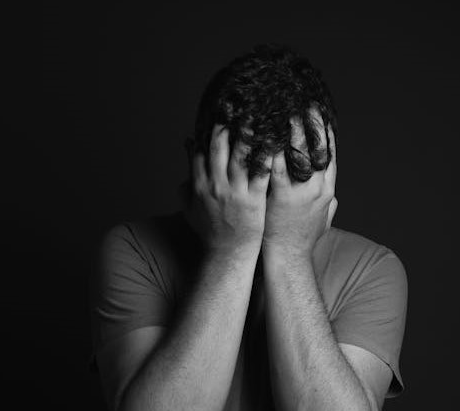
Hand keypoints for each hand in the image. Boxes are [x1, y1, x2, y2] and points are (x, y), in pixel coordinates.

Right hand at [183, 124, 271, 253]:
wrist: (228, 254)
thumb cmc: (210, 232)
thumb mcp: (189, 208)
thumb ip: (184, 184)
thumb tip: (184, 160)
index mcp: (199, 185)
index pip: (200, 153)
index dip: (206, 133)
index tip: (215, 116)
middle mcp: (215, 186)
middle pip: (219, 149)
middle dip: (226, 125)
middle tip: (236, 106)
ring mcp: (235, 192)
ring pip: (240, 157)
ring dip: (248, 135)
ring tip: (257, 116)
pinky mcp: (254, 200)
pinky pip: (261, 174)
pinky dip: (267, 157)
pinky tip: (275, 143)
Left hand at [262, 111, 337, 258]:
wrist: (289, 259)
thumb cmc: (302, 240)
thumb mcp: (323, 221)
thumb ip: (328, 206)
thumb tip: (333, 197)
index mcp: (327, 190)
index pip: (330, 154)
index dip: (325, 132)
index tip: (320, 114)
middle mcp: (318, 187)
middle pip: (317, 148)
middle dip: (311, 124)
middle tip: (304, 104)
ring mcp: (301, 191)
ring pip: (299, 153)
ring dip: (290, 130)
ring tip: (283, 111)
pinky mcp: (282, 196)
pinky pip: (277, 166)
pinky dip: (272, 148)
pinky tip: (264, 134)